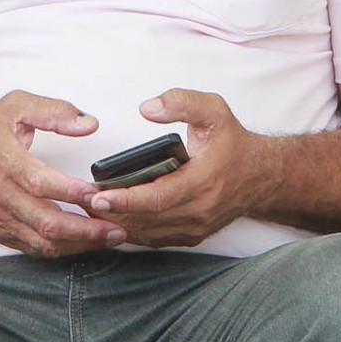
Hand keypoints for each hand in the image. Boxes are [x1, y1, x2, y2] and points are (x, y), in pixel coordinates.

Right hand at [0, 91, 125, 257]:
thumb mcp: (15, 106)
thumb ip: (54, 111)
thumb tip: (89, 123)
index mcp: (3, 158)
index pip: (40, 182)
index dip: (72, 191)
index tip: (99, 193)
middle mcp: (0, 193)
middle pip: (46, 221)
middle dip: (86, 229)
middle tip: (116, 228)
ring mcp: (1, 217)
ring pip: (44, 242)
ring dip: (80, 244)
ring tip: (109, 238)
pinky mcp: (2, 232)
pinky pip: (36, 249)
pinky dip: (63, 249)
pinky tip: (85, 242)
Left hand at [84, 90, 275, 247]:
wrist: (261, 175)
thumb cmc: (233, 142)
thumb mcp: (213, 110)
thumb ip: (181, 102)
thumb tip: (147, 108)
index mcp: (202, 181)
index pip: (157, 197)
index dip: (125, 199)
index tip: (98, 196)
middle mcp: (199, 210)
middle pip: (147, 219)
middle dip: (111, 213)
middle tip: (79, 202)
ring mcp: (196, 227)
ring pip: (149, 233)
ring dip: (118, 224)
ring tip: (87, 211)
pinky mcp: (193, 235)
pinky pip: (157, 239)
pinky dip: (133, 232)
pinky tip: (112, 220)